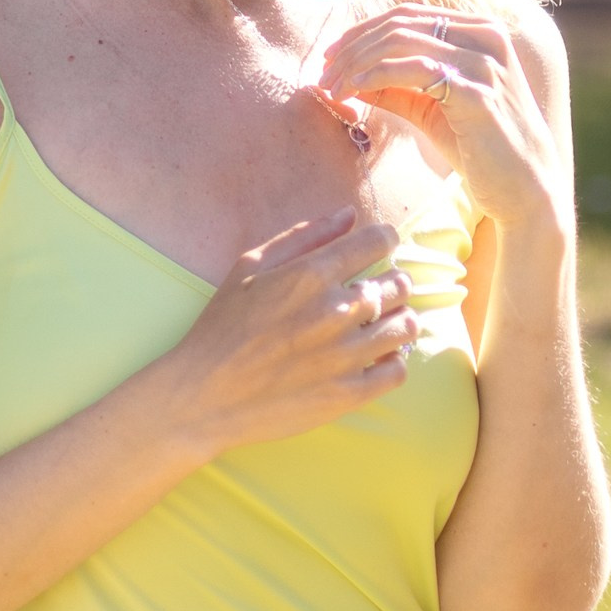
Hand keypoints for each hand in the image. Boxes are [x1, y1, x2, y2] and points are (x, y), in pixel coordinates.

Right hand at [162, 208, 420, 456]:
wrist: (204, 396)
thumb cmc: (222, 327)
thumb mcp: (250, 266)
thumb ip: (304, 235)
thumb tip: (349, 214)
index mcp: (312, 274)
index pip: (379, 241)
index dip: (385, 240)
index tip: (379, 248)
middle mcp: (337, 311)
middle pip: (399, 284)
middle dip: (391, 282)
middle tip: (372, 292)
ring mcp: (346, 355)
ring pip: (406, 326)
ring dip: (396, 320)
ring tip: (377, 325)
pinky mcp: (349, 394)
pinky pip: (398, 370)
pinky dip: (391, 361)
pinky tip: (372, 358)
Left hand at [313, 7, 571, 236]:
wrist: (525, 190)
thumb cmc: (480, 148)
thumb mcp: (433, 109)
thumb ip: (397, 87)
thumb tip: (349, 75)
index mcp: (481, 31)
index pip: (407, 15)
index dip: (361, 32)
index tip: (329, 56)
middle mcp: (487, 37)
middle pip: (400, 24)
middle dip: (352, 47)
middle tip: (322, 73)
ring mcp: (485, 63)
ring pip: (401, 43)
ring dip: (356, 63)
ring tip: (331, 87)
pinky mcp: (478, 92)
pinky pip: (414, 71)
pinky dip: (376, 76)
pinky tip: (355, 92)